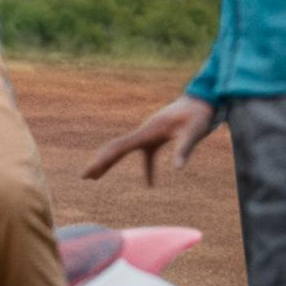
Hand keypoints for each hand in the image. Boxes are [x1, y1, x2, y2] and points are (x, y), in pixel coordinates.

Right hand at [81, 95, 217, 185]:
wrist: (202, 101)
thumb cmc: (198, 116)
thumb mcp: (193, 132)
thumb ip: (184, 149)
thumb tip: (178, 169)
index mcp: (147, 132)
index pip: (119, 148)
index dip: (104, 160)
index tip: (91, 171)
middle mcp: (143, 134)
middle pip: (115, 149)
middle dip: (100, 163)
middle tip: (84, 177)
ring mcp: (148, 136)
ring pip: (124, 151)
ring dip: (111, 163)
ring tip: (96, 177)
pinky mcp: (158, 139)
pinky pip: (147, 157)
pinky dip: (147, 171)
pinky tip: (150, 185)